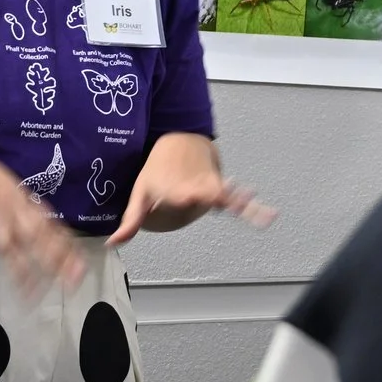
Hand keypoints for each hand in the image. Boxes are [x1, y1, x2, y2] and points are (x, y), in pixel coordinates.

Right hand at [0, 132, 85, 295]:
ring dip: (22, 274)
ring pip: (12, 248)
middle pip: (38, 237)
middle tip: (70, 284)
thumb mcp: (4, 184)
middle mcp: (12, 207)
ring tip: (32, 298)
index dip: (67, 248)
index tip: (81, 267)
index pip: (51, 226)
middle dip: (56, 261)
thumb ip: (20, 204)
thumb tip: (40, 221)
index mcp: (22, 199)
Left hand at [109, 132, 277, 245]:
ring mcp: (210, 186)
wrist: (180, 139)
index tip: (185, 197)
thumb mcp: (140, 193)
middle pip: (205, 194)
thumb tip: (113, 242)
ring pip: (225, 194)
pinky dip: (252, 206)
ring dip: (238, 200)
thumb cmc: (157, 170)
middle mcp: (194, 188)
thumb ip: (131, 221)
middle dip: (212, 196)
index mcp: (173, 189)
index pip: (177, 194)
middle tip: (221, 200)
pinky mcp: (221, 187)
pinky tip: (269, 215)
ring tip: (255, 208)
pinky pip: (237, 198)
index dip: (181, 195)